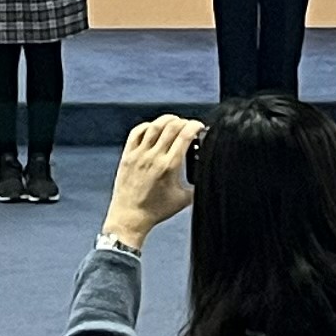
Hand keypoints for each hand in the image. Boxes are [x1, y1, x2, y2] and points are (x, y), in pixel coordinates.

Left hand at [103, 115, 202, 244]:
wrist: (130, 216)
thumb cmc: (155, 210)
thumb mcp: (184, 199)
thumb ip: (197, 185)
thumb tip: (208, 175)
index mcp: (169, 166)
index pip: (185, 135)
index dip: (195, 126)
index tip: (199, 127)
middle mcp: (153, 157)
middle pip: (171, 126)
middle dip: (184, 122)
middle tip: (189, 125)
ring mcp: (139, 154)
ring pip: (154, 126)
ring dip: (167, 120)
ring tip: (175, 121)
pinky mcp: (127, 155)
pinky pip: (137, 132)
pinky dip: (148, 125)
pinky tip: (154, 128)